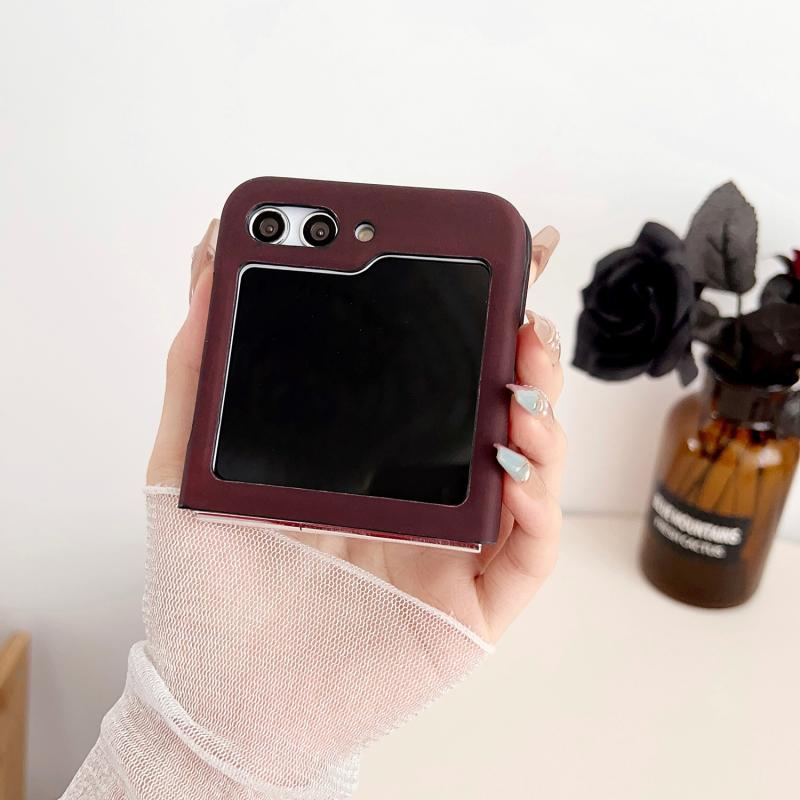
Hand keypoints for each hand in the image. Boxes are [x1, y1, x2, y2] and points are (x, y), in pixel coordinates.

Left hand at [148, 221, 564, 642]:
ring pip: (528, 471)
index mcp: (375, 451)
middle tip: (523, 317)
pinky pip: (528, 554)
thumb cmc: (210, 583)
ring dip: (543, 419)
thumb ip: (198, 364)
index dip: (480, 312)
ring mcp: (455, 545)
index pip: (441, 370)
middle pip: (498, 410)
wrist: (221, 694)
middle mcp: (426, 490)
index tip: (497, 253)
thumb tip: (205, 259)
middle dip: (525, 357)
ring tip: (523, 382)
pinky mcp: (473, 604)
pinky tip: (520, 471)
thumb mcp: (189, 461)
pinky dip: (540, 508)